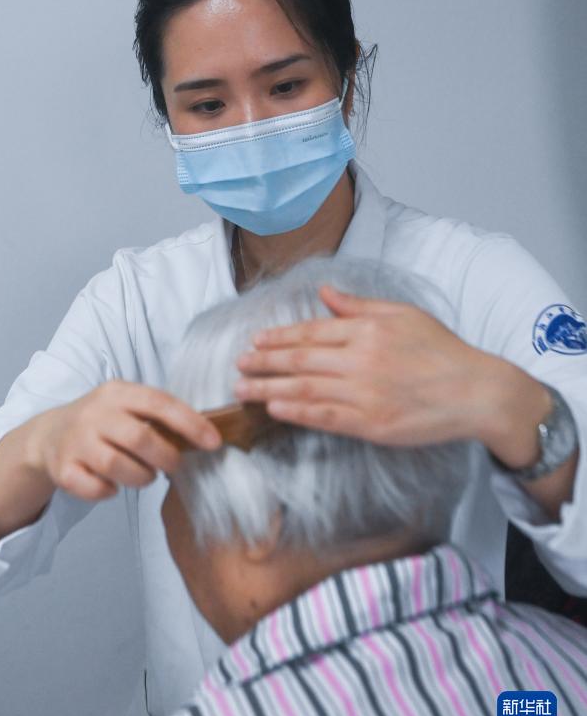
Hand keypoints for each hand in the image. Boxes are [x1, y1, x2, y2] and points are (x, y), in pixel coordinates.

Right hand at [26, 379, 220, 500]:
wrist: (49, 435)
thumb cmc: (102, 422)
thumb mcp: (126, 405)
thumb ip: (157, 415)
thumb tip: (206, 434)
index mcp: (116, 393)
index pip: (159, 403)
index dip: (190, 423)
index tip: (213, 442)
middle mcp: (94, 414)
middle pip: (140, 438)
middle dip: (167, 457)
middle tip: (175, 465)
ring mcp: (76, 441)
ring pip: (117, 466)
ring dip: (142, 477)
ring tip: (146, 476)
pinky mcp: (63, 469)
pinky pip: (96, 488)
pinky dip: (110, 491)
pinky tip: (113, 484)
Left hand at [233, 284, 490, 447]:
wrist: (476, 392)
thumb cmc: (443, 351)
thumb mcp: (404, 314)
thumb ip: (359, 305)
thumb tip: (325, 291)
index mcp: (367, 330)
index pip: (311, 332)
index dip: (279, 337)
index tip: (256, 341)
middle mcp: (360, 359)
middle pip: (300, 360)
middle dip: (264, 362)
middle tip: (238, 364)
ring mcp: (364, 394)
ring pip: (303, 390)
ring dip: (268, 389)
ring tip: (242, 389)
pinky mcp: (370, 424)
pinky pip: (323, 417)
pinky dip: (295, 413)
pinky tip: (274, 410)